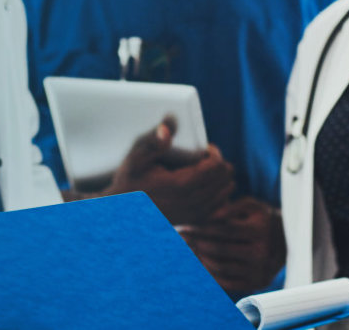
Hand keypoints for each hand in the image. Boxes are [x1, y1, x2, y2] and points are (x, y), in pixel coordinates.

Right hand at [77, 116, 235, 224]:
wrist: (123, 212)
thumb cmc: (130, 182)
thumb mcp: (135, 158)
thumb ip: (153, 142)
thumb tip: (167, 127)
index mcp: (180, 185)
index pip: (215, 167)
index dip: (214, 153)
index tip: (206, 148)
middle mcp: (191, 202)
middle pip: (224, 178)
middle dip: (220, 164)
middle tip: (206, 157)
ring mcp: (194, 214)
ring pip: (225, 192)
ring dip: (221, 179)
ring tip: (207, 170)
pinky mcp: (194, 221)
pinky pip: (220, 207)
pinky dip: (220, 194)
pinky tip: (208, 186)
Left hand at [181, 196, 285, 296]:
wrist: (287, 241)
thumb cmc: (261, 218)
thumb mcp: (251, 206)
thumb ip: (231, 207)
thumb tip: (210, 216)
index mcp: (260, 230)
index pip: (223, 230)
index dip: (201, 228)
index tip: (186, 227)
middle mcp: (262, 252)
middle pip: (220, 249)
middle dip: (198, 244)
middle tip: (182, 240)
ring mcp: (260, 270)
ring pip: (221, 267)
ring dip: (201, 259)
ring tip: (190, 251)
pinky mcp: (257, 283)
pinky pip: (228, 282)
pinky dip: (210, 274)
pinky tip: (200, 264)